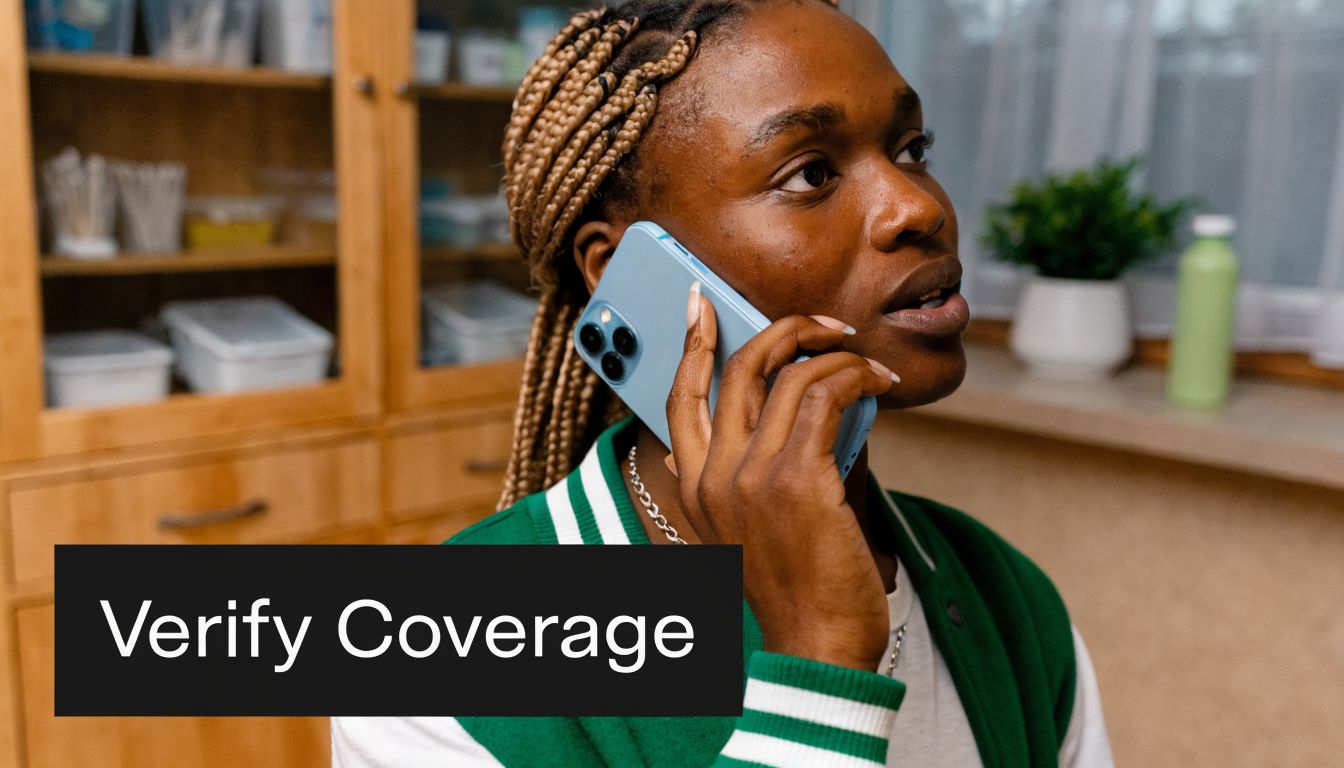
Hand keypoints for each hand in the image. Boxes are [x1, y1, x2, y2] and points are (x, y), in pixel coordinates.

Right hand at [664, 284, 897, 671]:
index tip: (702, 302)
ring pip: (788, 373)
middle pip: (736, 367)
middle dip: (785, 328)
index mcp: (694, 487)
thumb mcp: (739, 538)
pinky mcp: (798, 478)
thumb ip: (725, 489)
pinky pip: (826, 395)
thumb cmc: (794, 592)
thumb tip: (718, 441)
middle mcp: (713, 475)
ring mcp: (751, 475)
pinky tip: (876, 384)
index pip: (680, 396)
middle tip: (825, 325)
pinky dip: (856, 377)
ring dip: (837, 356)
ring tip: (868, 366)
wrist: (817, 648)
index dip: (692, 341)